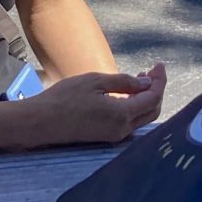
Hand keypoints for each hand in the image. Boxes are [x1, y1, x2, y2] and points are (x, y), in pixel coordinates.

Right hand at [33, 63, 166, 144]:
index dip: (160, 81)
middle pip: (152, 111)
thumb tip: (147, 83)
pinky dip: (134, 106)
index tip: (159, 65)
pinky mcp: (105, 136)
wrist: (40, 122)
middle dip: (156, 90)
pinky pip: (129, 122)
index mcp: (122, 115)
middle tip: (152, 71)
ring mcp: (114, 136)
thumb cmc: (65, 97)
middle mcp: (122, 130)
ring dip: (145, 98)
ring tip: (140, 77)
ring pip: (142, 118)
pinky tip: (127, 92)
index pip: (153, 98)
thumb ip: (124, 82)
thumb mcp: (96, 81)